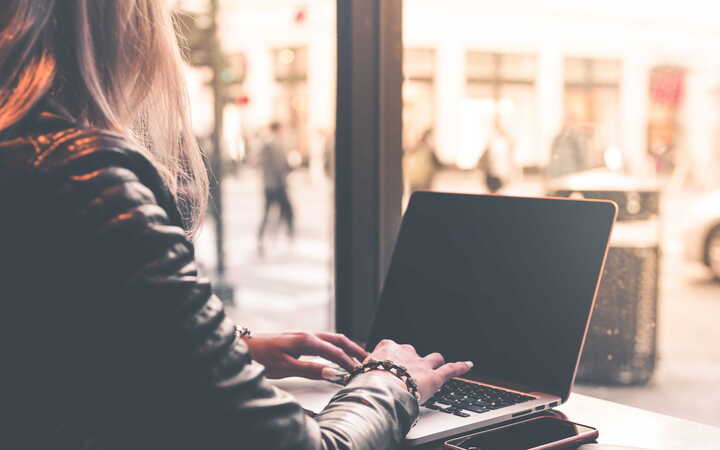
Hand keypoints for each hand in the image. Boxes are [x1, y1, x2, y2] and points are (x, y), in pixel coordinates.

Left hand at [245, 331, 367, 378]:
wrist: (242, 347)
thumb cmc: (260, 357)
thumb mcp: (285, 367)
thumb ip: (310, 369)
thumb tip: (332, 373)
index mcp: (305, 340)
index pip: (334, 351)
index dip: (348, 361)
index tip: (359, 371)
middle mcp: (306, 334)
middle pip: (337, 339)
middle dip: (354, 349)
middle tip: (368, 359)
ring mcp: (302, 335)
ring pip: (331, 338)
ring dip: (346, 347)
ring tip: (358, 357)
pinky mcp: (298, 339)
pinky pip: (323, 341)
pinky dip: (335, 346)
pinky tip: (337, 354)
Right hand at [365, 339, 472, 402]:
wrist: (380, 389)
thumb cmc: (367, 382)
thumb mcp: (360, 373)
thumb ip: (365, 374)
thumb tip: (358, 382)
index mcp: (387, 347)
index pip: (391, 349)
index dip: (392, 359)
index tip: (389, 366)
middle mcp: (406, 351)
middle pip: (412, 353)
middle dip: (412, 362)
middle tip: (408, 374)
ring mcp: (421, 364)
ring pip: (433, 358)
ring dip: (435, 363)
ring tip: (437, 366)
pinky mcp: (435, 376)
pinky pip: (451, 369)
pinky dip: (460, 367)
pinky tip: (468, 365)